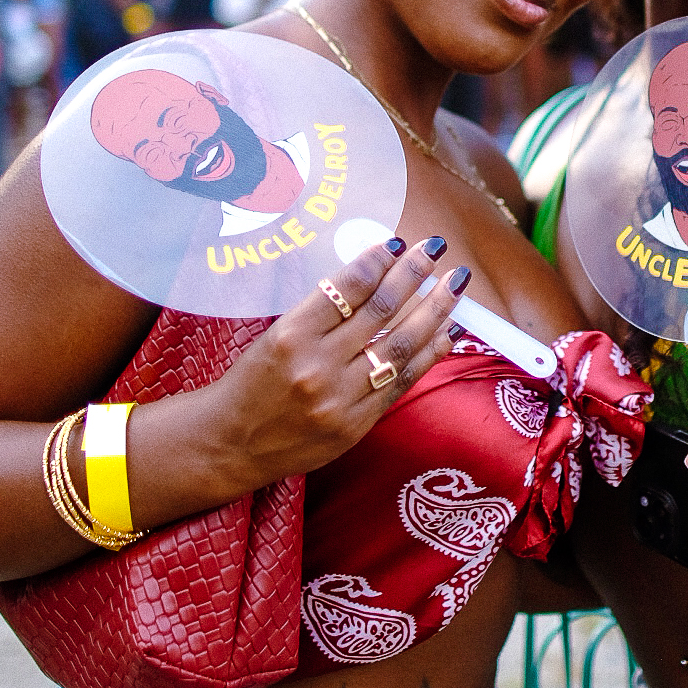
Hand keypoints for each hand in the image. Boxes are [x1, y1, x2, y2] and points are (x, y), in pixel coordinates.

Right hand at [202, 236, 467, 490]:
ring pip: (399, 346)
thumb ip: (322, 311)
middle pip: (380, 311)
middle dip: (414, 274)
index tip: (398, 243)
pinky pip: (401, 382)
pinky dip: (429, 354)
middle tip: (436, 248)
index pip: (347, 288)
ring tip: (455, 284)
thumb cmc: (252, 381)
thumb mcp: (276, 335)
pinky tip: (447, 331)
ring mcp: (339, 399)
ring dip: (434, 310)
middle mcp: (316, 366)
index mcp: (291, 335)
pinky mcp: (354, 426)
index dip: (378, 261)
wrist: (232, 444)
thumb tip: (375, 273)